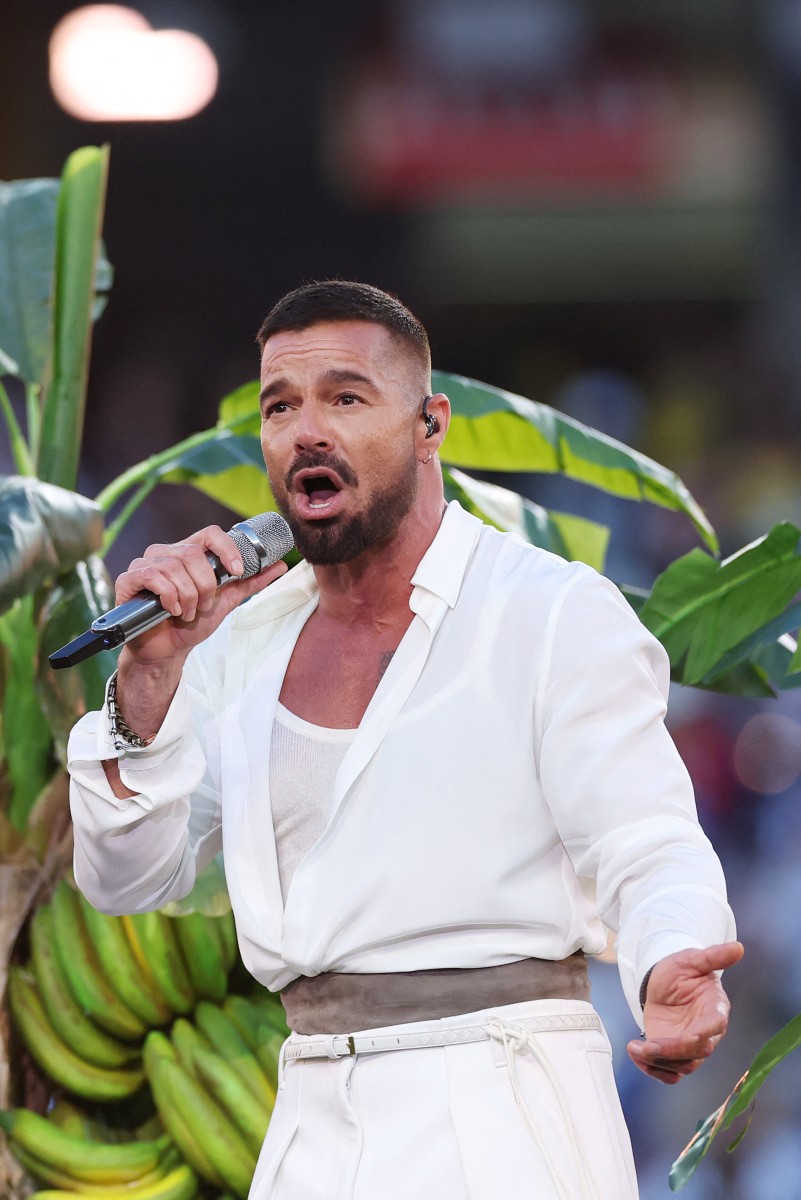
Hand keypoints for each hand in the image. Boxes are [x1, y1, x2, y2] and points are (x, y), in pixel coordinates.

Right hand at [114, 525, 287, 665]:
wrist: (167, 651)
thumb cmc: (191, 623)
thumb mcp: (226, 601)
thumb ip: (250, 582)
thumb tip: (280, 565)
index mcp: (189, 553)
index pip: (210, 533)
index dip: (226, 549)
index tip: (237, 571)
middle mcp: (166, 553)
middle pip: (194, 553)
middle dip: (206, 586)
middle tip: (203, 606)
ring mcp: (145, 564)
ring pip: (175, 567)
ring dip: (187, 597)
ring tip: (186, 613)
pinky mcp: (129, 580)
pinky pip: (153, 576)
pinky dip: (168, 596)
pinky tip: (170, 610)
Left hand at [626, 942, 743, 1084]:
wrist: (663, 983)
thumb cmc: (681, 971)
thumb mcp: (691, 960)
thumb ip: (712, 957)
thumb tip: (738, 948)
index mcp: (715, 1009)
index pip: (716, 1025)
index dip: (705, 1033)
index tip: (691, 1037)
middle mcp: (706, 1033)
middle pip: (697, 1053)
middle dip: (672, 1052)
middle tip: (648, 1046)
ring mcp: (689, 1047)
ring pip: (682, 1066)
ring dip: (658, 1063)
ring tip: (635, 1049)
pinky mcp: (673, 1054)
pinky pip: (668, 1073)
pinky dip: (653, 1070)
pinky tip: (636, 1054)